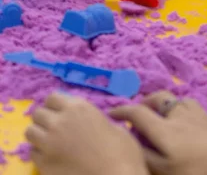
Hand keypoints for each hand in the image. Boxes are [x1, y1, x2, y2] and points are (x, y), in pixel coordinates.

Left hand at [26, 93, 146, 174]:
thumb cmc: (121, 152)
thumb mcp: (112, 125)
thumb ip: (94, 118)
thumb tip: (88, 120)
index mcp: (78, 108)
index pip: (52, 97)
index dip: (56, 105)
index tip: (62, 112)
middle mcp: (59, 122)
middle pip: (38, 113)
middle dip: (45, 118)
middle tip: (56, 127)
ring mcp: (49, 144)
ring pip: (30, 132)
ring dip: (39, 135)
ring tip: (50, 141)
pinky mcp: (44, 164)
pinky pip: (33, 153)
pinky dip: (40, 153)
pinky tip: (52, 157)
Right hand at [110, 91, 206, 174]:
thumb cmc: (202, 172)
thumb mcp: (168, 172)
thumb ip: (147, 158)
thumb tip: (130, 143)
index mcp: (164, 129)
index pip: (136, 113)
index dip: (121, 111)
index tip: (111, 113)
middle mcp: (178, 115)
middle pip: (157, 98)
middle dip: (144, 102)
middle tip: (138, 112)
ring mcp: (197, 114)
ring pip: (176, 100)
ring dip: (164, 104)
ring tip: (161, 116)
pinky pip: (191, 106)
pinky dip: (182, 109)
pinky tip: (186, 121)